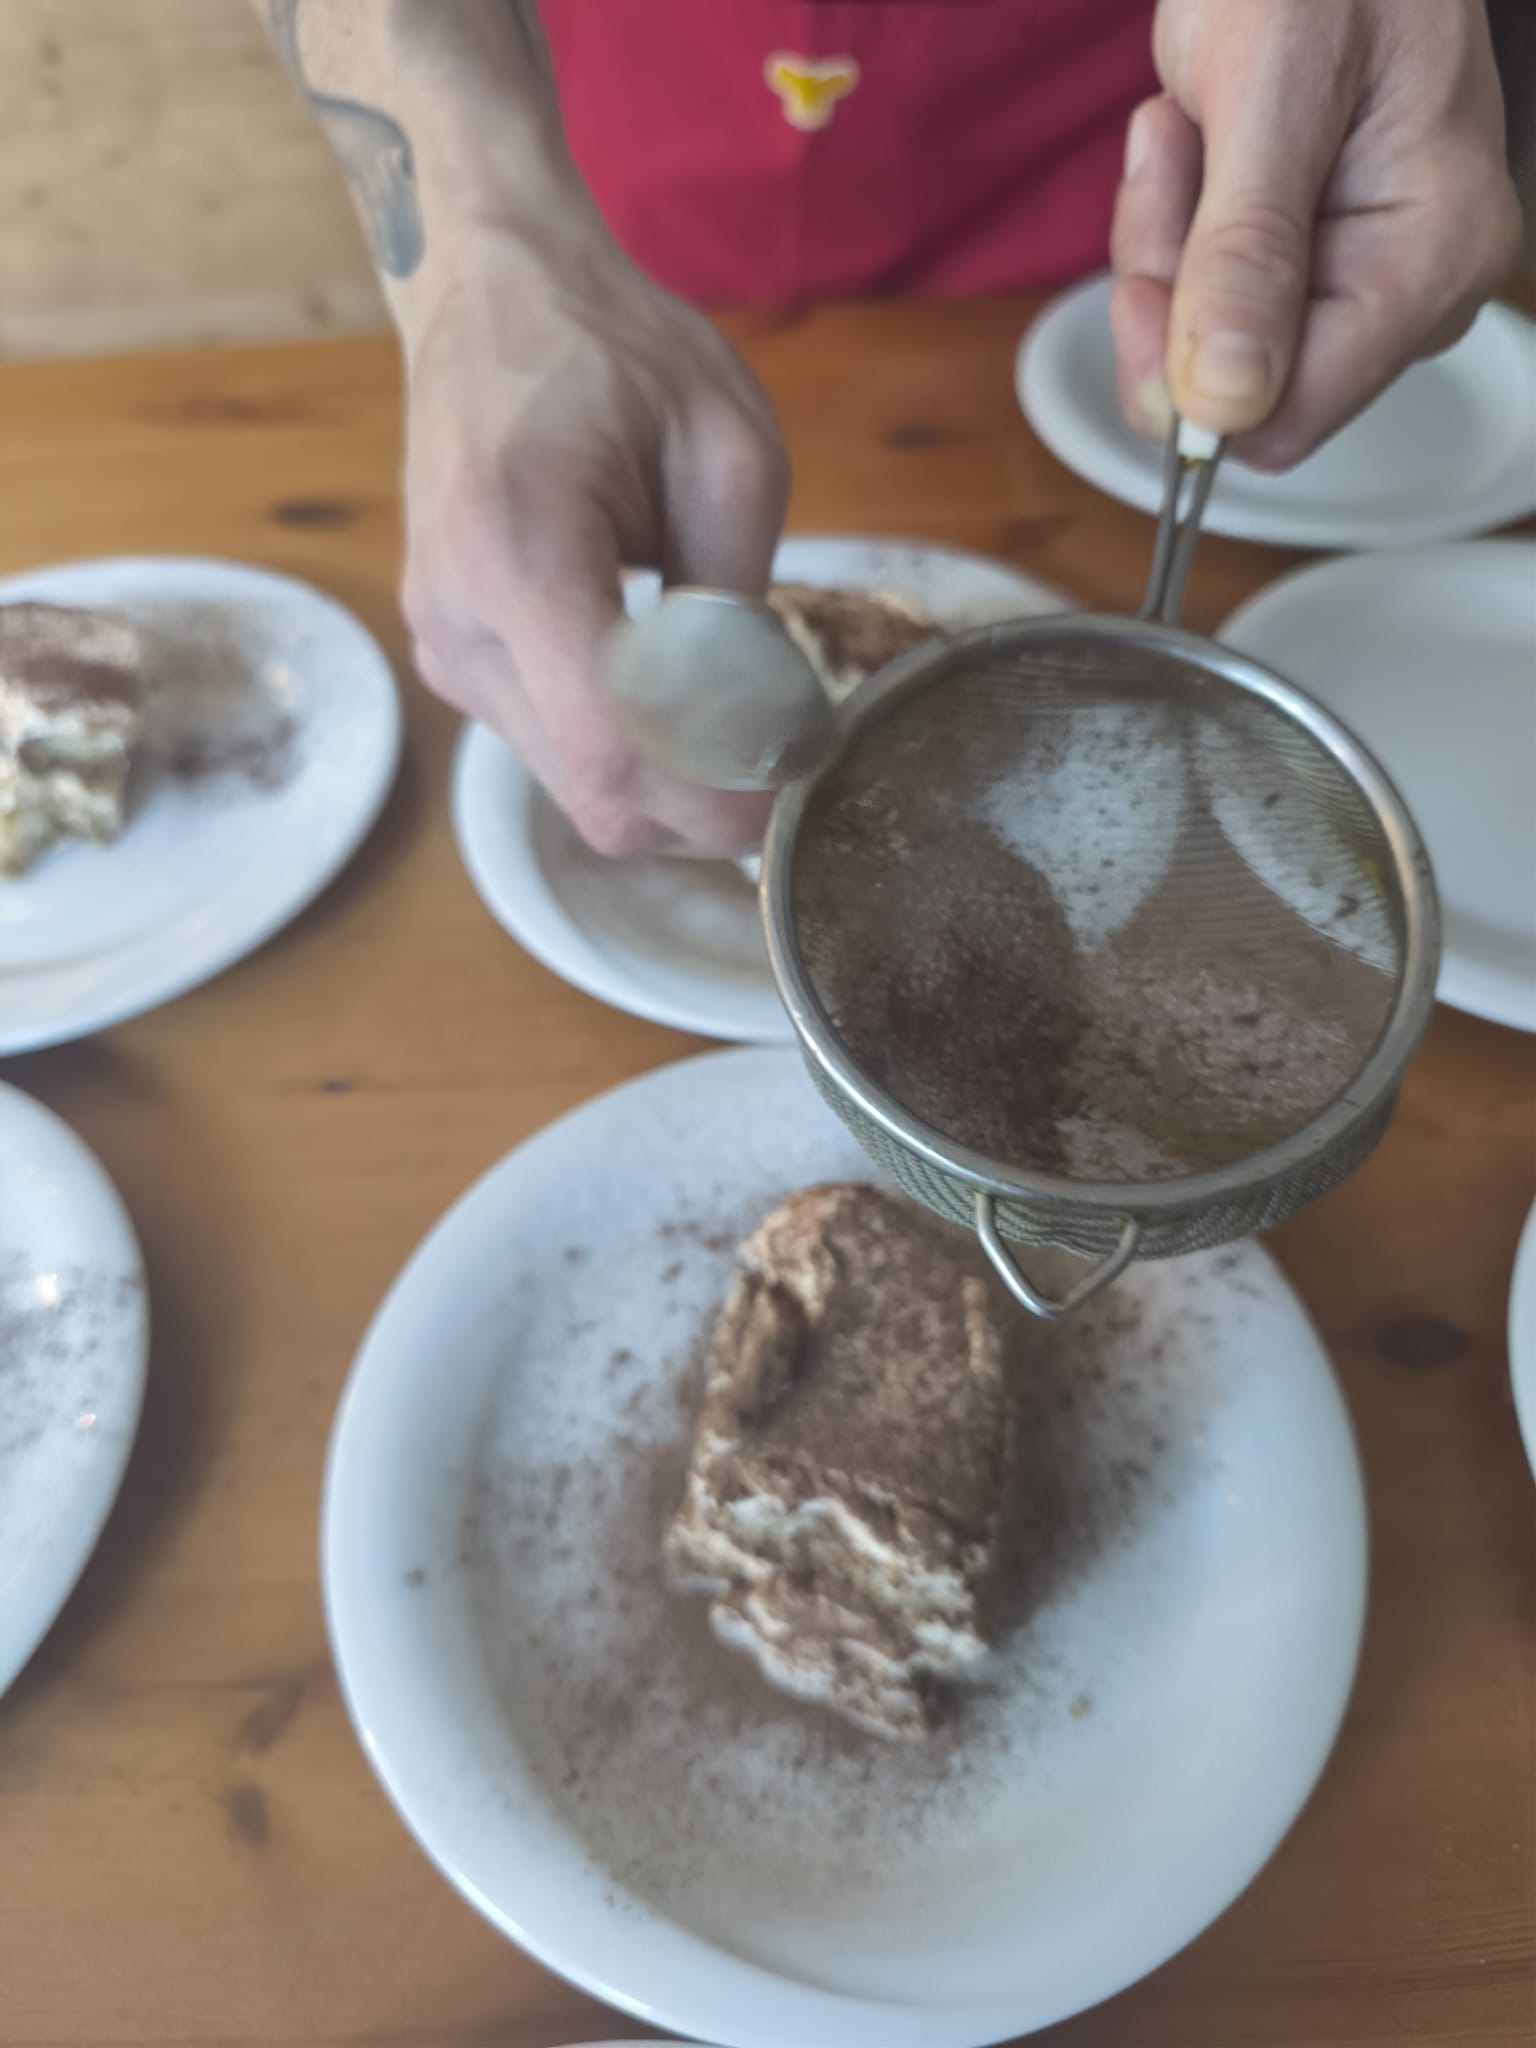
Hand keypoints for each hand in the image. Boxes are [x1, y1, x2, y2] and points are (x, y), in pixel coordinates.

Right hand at [400, 223, 789, 855]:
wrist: (489, 292)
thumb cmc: (614, 348)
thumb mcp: (727, 449)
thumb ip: (738, 597)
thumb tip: (759, 729)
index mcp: (515, 545)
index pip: (611, 743)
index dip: (709, 798)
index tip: (787, 795)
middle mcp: (458, 616)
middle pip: (594, 792)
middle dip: (701, 808)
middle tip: (784, 765)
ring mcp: (443, 645)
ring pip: (575, 787)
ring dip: (666, 783)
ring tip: (735, 717)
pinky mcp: (449, 656)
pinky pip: (552, 749)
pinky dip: (626, 752)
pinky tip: (671, 696)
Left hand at [1111, 0, 1521, 466]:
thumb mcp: (1275, 86)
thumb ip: (1248, 252)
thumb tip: (1227, 401)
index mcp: (1433, 260)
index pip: (1286, 420)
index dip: (1189, 380)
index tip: (1146, 281)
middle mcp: (1410, 291)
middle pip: (1235, 390)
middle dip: (1171, 290)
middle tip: (1174, 158)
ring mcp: (1356, 279)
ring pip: (1201, 347)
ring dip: (1162, 240)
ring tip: (1188, 125)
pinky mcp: (1305, 263)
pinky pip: (1197, 299)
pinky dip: (1169, 222)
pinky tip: (1194, 135)